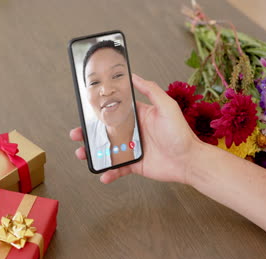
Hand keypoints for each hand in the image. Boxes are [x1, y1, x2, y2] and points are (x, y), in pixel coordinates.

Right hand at [70, 74, 198, 183]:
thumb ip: (150, 90)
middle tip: (76, 134)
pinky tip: (103, 175)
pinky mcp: (135, 164)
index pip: (115, 110)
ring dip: (93, 152)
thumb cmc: (180, 133)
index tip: (85, 110)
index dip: (99, 110)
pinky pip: (118, 168)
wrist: (189, 160)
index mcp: (139, 115)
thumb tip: (133, 75)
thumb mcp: (166, 106)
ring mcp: (132, 148)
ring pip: (107, 149)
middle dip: (89, 133)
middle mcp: (133, 131)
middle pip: (106, 130)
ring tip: (83, 153)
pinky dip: (109, 173)